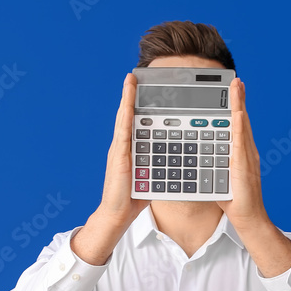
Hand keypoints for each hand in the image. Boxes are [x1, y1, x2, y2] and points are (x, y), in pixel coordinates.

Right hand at [97, 72, 149, 227]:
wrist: (119, 213)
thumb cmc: (133, 197)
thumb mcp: (150, 175)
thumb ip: (157, 164)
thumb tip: (172, 160)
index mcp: (131, 149)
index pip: (136, 123)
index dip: (137, 106)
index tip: (142, 91)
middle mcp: (124, 146)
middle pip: (129, 116)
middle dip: (132, 96)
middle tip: (136, 76)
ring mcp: (120, 149)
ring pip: (124, 118)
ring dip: (127, 98)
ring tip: (131, 80)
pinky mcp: (119, 154)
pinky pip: (123, 130)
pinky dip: (125, 114)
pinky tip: (128, 102)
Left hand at [216, 77, 269, 230]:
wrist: (248, 218)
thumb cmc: (234, 200)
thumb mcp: (219, 176)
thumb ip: (213, 164)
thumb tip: (201, 157)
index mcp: (240, 153)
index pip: (236, 126)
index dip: (235, 108)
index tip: (232, 92)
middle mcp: (246, 151)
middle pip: (241, 120)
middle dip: (238, 100)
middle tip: (236, 81)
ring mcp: (247, 157)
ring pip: (242, 126)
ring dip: (239, 105)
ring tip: (237, 87)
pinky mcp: (245, 164)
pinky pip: (242, 141)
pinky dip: (240, 126)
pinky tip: (237, 113)